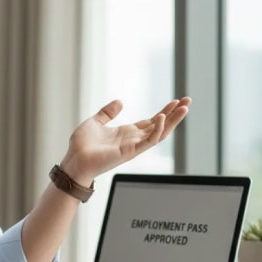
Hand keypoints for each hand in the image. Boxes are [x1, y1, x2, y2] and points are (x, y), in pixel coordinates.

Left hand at [61, 97, 190, 183]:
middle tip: (188, 101)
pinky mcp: (129, 152)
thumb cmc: (81, 145)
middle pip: (160, 126)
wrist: (73, 160)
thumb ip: (107, 113)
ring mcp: (133, 146)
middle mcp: (133, 140)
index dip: (164, 112)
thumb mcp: (95, 122)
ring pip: (159, 133)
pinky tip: (160, 117)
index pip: (151, 122)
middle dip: (174, 114)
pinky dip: (156, 130)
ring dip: (172, 121)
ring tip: (184, 107)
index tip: (176, 100)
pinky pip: (148, 141)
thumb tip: (120, 102)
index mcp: (126, 133)